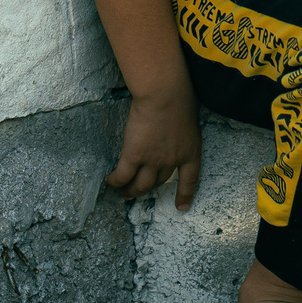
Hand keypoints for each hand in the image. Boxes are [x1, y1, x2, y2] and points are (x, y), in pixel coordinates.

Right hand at [106, 85, 202, 209]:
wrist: (165, 95)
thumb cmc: (180, 98)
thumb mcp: (189, 121)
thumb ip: (181, 134)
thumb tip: (172, 135)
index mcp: (191, 152)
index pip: (189, 179)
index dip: (185, 194)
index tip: (182, 207)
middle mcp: (172, 160)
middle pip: (159, 182)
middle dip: (148, 189)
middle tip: (137, 192)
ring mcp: (153, 160)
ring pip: (140, 185)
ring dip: (131, 191)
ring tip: (124, 193)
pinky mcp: (134, 155)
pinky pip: (122, 176)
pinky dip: (115, 181)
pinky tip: (110, 181)